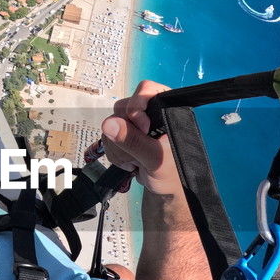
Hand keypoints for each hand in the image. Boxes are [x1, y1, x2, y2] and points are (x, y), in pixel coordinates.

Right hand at [100, 80, 182, 195]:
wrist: (165, 189)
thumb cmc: (172, 173)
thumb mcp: (154, 158)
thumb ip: (133, 141)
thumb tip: (109, 123)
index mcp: (165, 108)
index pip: (145, 90)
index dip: (137, 107)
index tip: (143, 129)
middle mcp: (149, 111)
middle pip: (122, 108)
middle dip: (126, 135)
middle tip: (140, 152)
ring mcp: (134, 123)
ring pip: (111, 124)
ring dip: (119, 148)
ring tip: (136, 161)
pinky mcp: (124, 134)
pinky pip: (107, 137)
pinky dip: (115, 153)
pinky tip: (130, 162)